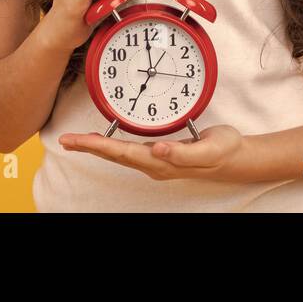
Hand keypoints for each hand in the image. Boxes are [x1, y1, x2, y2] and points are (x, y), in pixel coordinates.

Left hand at [58, 124, 247, 181]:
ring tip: (77, 141)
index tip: (78, 141)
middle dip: (89, 147)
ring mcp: (157, 159)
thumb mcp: (209, 149)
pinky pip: (129, 148)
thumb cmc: (223, 151)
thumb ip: (183, 153)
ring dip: (97, 147)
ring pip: (119, 153)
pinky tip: (105, 139)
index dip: (99, 146)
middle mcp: (155, 163)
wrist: (236, 157)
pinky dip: (112, 143)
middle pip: (115, 155)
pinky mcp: (160, 152)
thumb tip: (156, 150)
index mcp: (162, 162)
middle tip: (65, 140)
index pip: (123, 153)